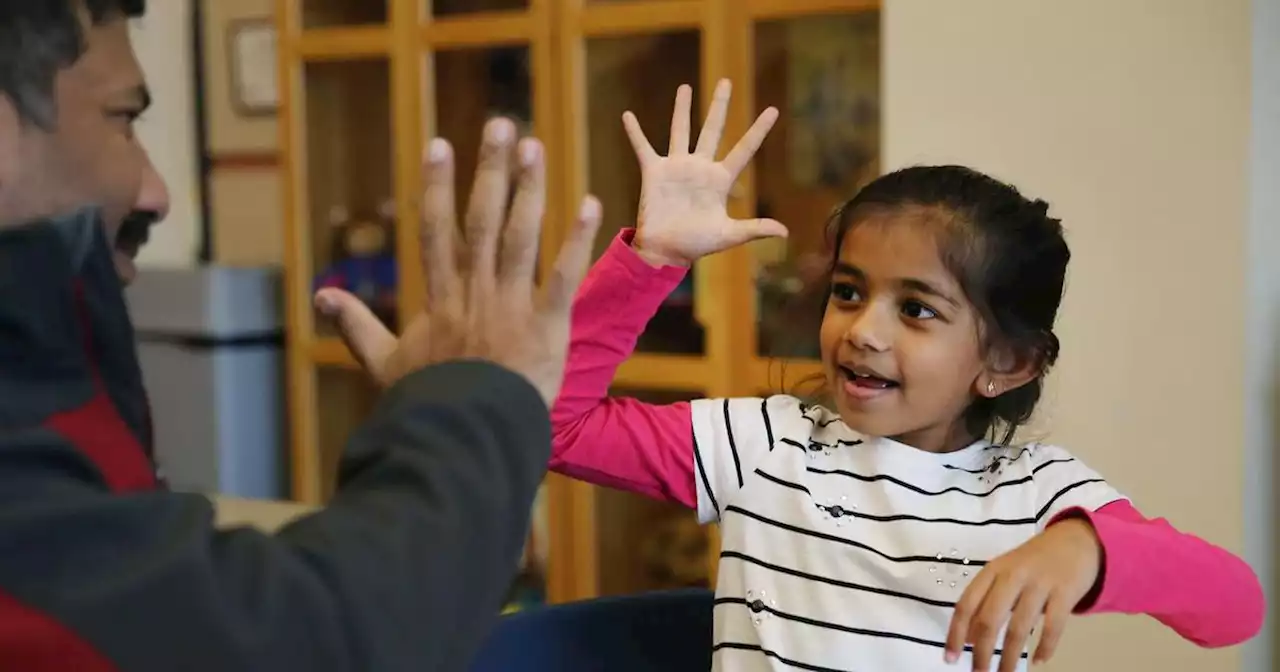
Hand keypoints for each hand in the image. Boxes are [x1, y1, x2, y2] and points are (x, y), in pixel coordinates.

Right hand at [315, 117, 602, 405]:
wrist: (464, 441)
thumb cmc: (426, 404)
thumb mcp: (384, 364)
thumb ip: (356, 325)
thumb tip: (321, 294)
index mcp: (440, 298)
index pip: (437, 231)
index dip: (439, 186)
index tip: (440, 144)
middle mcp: (474, 293)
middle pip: (481, 221)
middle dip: (489, 171)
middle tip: (502, 126)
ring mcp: (510, 308)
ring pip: (519, 239)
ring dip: (528, 191)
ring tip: (534, 149)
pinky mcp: (545, 329)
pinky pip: (561, 278)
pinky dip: (575, 241)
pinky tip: (588, 204)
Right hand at [623, 79, 787, 266]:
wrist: (665, 251)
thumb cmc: (696, 244)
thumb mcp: (728, 235)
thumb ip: (754, 228)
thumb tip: (785, 233)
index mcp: (720, 179)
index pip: (744, 149)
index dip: (759, 130)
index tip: (773, 110)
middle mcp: (700, 168)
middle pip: (712, 129)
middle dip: (719, 106)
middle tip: (726, 81)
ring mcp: (676, 167)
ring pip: (680, 131)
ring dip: (682, 109)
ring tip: (685, 87)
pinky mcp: (654, 172)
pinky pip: (643, 147)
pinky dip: (634, 132)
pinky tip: (627, 115)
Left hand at [945, 517, 1102, 671]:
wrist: (1076, 541)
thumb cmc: (1033, 562)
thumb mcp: (1004, 575)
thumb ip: (986, 602)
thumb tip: (968, 639)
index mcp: (992, 570)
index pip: (966, 605)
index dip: (956, 633)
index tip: (950, 658)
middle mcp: (1013, 575)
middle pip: (989, 619)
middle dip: (982, 652)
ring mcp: (1040, 583)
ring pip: (1019, 627)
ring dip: (1010, 657)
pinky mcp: (1066, 592)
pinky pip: (1053, 626)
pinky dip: (1045, 647)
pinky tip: (1038, 661)